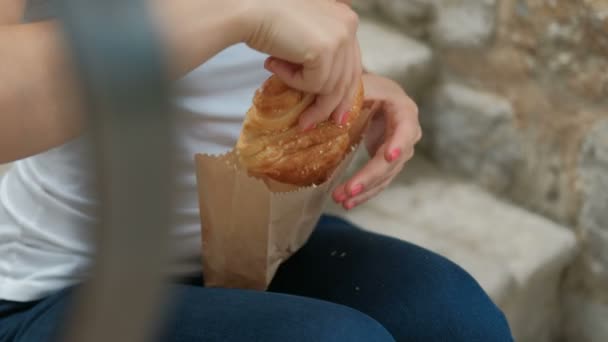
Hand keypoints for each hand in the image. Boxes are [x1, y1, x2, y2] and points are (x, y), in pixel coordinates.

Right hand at [247, 0, 361, 129]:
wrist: (247, 8)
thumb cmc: (267, 18)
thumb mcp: (304, 35)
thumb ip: (320, 52)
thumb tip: (329, 92)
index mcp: (346, 18)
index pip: (352, 63)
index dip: (343, 90)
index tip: (337, 113)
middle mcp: (349, 25)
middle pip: (347, 78)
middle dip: (331, 105)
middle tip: (312, 123)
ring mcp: (340, 37)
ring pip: (330, 86)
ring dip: (302, 90)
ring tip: (278, 80)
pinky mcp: (324, 50)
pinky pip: (314, 84)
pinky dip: (292, 81)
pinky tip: (274, 64)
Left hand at [332, 73, 420, 209]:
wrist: (372, 95)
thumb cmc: (366, 87)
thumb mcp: (360, 85)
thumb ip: (348, 97)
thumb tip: (327, 120)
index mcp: (404, 111)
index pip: (405, 130)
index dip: (398, 143)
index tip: (389, 156)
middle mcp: (407, 134)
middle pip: (393, 160)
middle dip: (371, 176)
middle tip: (350, 189)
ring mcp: (399, 151)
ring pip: (385, 175)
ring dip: (364, 189)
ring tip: (341, 200)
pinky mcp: (387, 163)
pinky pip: (378, 182)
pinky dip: (364, 193)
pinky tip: (347, 203)